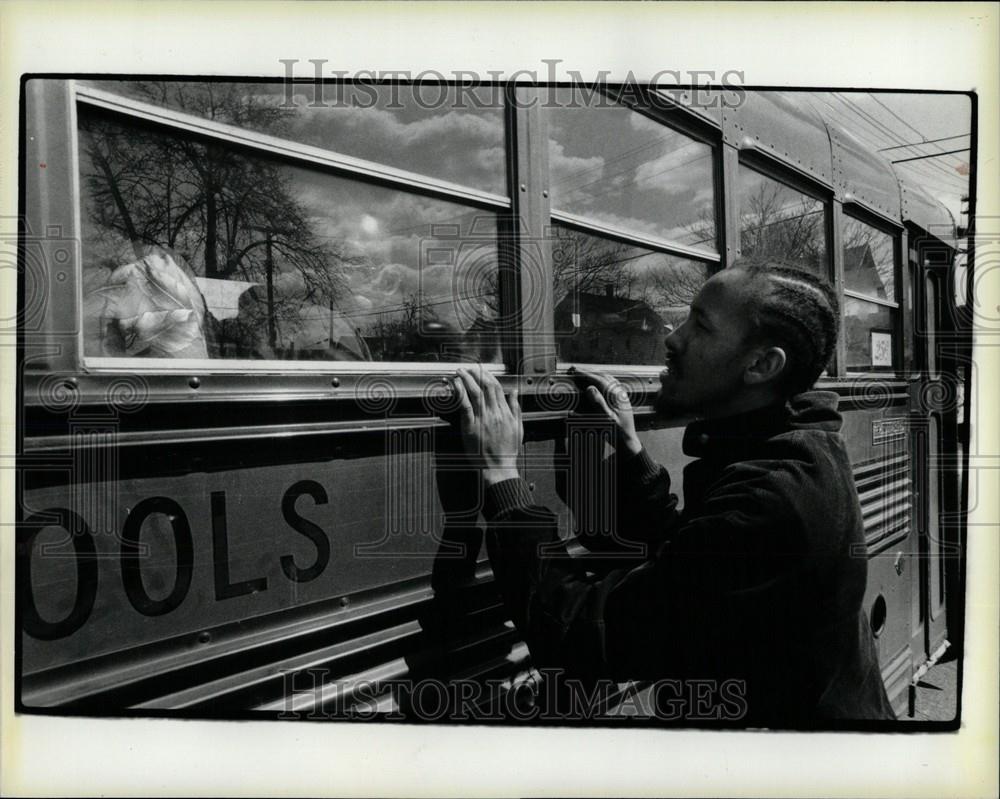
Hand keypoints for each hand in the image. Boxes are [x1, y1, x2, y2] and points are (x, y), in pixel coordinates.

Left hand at [451, 366, 522, 484]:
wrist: (499, 466)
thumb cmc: (507, 450)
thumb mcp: (518, 427)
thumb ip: (515, 408)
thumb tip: (514, 392)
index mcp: (505, 412)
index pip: (496, 388)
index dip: (488, 376)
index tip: (481, 371)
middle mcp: (494, 413)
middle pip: (485, 386)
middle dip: (476, 374)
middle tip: (468, 368)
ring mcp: (482, 419)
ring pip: (475, 392)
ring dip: (466, 379)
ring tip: (460, 372)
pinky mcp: (471, 426)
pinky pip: (465, 405)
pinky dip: (460, 393)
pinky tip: (456, 385)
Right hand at [568, 366, 641, 456]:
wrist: (628, 442)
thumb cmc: (617, 433)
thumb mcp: (606, 419)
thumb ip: (599, 403)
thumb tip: (590, 388)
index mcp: (616, 396)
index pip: (599, 380)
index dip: (586, 374)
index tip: (575, 371)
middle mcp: (620, 393)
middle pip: (604, 376)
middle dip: (589, 372)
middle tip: (576, 370)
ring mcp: (622, 396)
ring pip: (609, 379)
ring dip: (597, 374)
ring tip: (586, 373)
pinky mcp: (622, 400)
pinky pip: (613, 384)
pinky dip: (604, 380)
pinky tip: (601, 381)